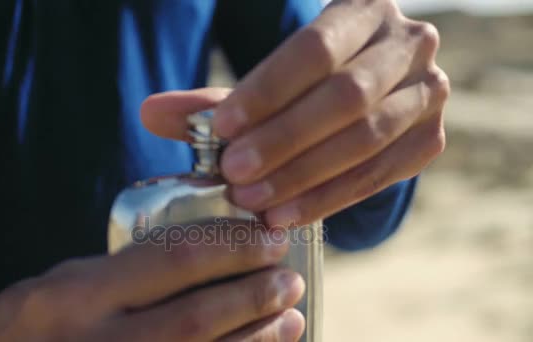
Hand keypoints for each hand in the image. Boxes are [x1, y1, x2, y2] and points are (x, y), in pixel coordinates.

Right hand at [0, 223, 304, 341]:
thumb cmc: (38, 322)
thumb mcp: (70, 280)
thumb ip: (133, 267)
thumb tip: (210, 251)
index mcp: (82, 295)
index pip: (175, 259)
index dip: (233, 247)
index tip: (268, 238)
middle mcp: (104, 340)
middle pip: (199, 317)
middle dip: (254, 295)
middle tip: (288, 278)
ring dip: (259, 338)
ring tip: (290, 316)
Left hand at [142, 0, 448, 226]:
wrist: (365, 93)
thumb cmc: (303, 82)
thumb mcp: (264, 82)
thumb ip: (212, 99)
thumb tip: (150, 113)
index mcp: (363, 9)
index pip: (314, 49)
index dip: (267, 92)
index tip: (221, 131)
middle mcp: (408, 43)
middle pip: (346, 95)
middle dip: (285, 140)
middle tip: (235, 175)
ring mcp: (428, 92)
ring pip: (366, 139)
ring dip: (304, 176)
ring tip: (253, 203)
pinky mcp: (430, 139)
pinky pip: (379, 175)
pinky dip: (329, 199)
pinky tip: (286, 216)